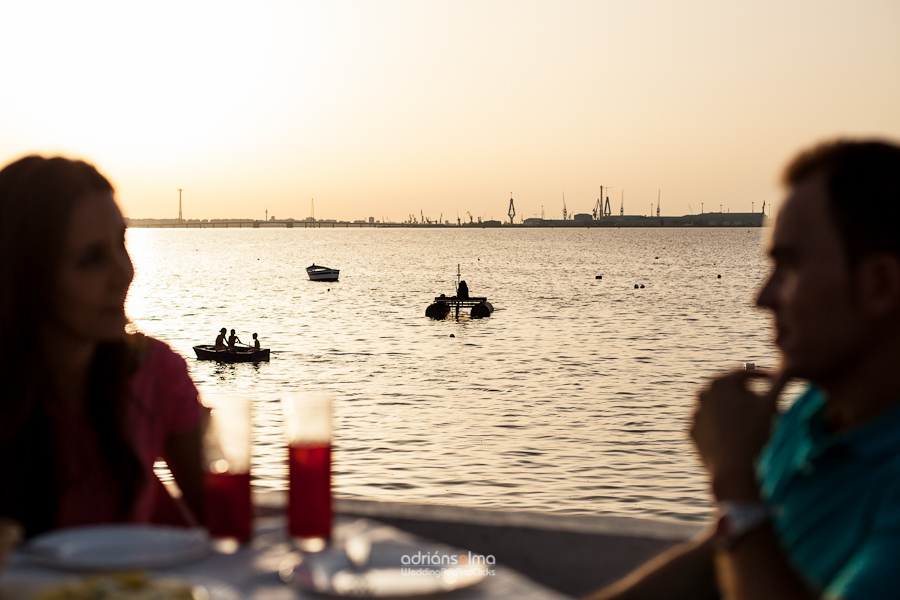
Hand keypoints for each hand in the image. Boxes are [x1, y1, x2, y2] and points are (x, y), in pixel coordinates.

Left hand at [690, 370, 788, 500]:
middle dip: (748, 394)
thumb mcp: (772, 404)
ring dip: (735, 410)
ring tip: (753, 421)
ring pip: (720, 408)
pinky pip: (711, 425)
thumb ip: (783, 380)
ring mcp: (695, 414)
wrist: (734, 470)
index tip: (774, 382)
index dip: (762, 376)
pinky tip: (738, 435)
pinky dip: (723, 426)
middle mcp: (702, 395)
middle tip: (764, 402)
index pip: (744, 373)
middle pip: (730, 390)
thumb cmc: (755, 434)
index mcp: (719, 382)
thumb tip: (796, 362)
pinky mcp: (691, 432)